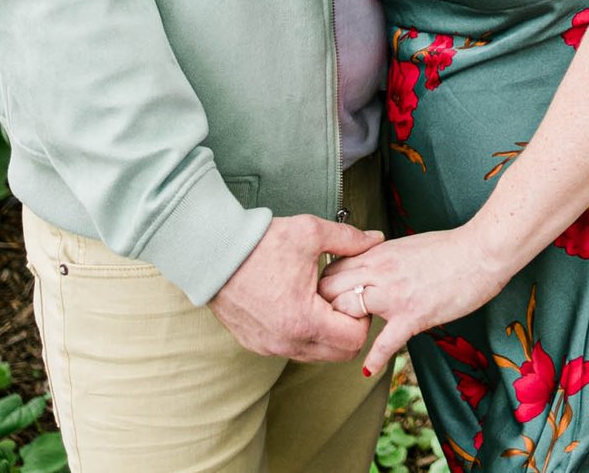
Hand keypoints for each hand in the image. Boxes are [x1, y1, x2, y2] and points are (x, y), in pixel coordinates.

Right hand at [212, 214, 383, 361]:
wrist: (212, 253)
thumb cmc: (260, 243)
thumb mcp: (311, 233)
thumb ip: (350, 240)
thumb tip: (376, 239)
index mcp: (304, 320)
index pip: (354, 340)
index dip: (362, 317)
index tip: (354, 295)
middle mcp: (286, 342)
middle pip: (339, 354)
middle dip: (348, 329)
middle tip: (342, 299)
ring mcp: (269, 346)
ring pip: (316, 354)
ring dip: (326, 333)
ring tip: (320, 300)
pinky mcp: (255, 344)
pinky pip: (293, 350)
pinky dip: (304, 334)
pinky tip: (299, 304)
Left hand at [318, 228, 510, 376]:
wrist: (482, 251)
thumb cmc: (453, 248)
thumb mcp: (409, 246)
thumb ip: (386, 259)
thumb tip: (373, 270)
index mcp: (379, 253)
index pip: (333, 267)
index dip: (325, 285)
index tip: (326, 298)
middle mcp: (380, 271)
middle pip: (330, 288)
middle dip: (323, 305)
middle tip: (328, 321)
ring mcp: (394, 295)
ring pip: (346, 310)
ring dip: (343, 327)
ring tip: (345, 339)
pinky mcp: (413, 316)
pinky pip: (384, 342)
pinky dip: (374, 359)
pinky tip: (368, 369)